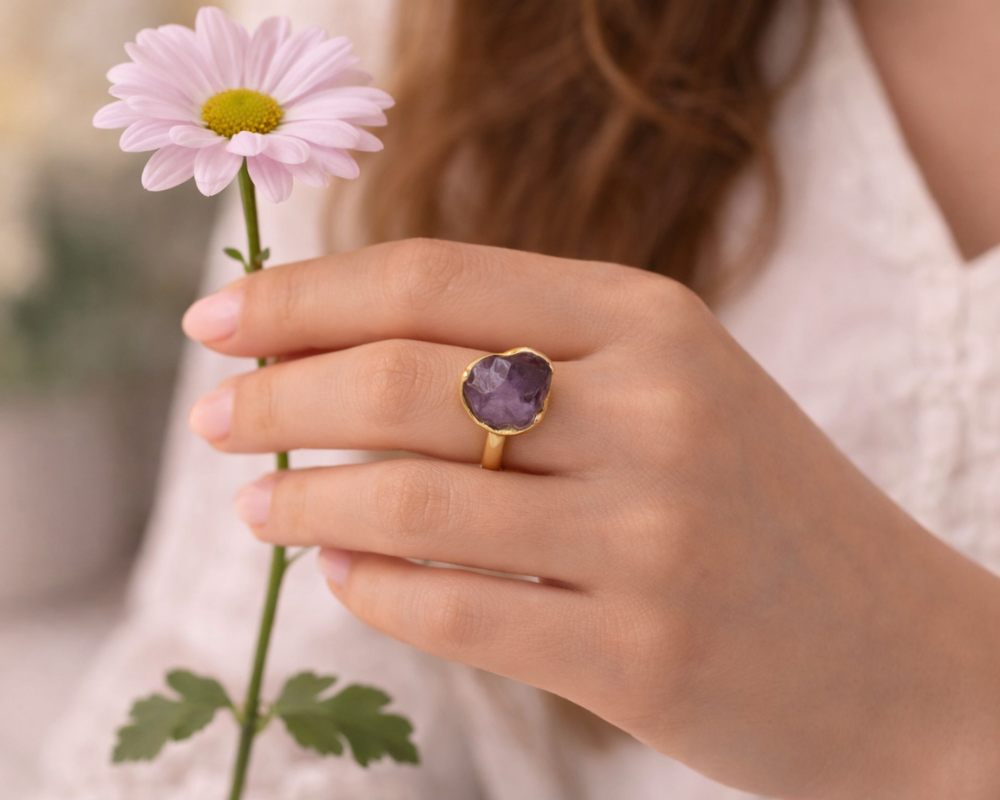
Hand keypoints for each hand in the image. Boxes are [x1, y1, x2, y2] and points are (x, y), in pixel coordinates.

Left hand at [183, 239, 999, 799]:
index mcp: (654, 319)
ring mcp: (652, 535)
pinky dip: (369, 587)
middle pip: (400, 377)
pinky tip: (342, 574)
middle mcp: (655, 409)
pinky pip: (452, 608)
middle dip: (275, 394)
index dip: (305, 294)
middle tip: (212, 417)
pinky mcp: (642, 653)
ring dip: (300, 497)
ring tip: (258, 503)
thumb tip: (332, 359)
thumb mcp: (667, 389)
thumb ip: (526, 360)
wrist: (903, 653)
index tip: (219, 318)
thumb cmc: (759, 507)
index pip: (433, 277)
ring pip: (407, 498)